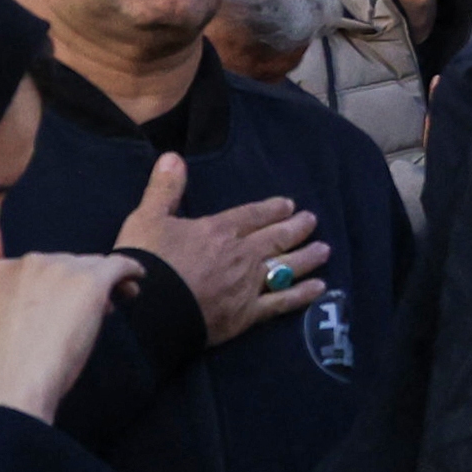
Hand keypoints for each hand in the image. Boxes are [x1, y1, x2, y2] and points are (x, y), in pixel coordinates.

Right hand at [0, 251, 138, 421]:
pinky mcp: (89, 280)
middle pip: (69, 263)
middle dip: (82, 283)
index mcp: (2, 271)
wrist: (16, 380)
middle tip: (99, 308)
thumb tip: (62, 303)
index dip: (59, 285)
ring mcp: (59, 268)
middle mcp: (30, 262)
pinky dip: (130, 269)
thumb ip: (23, 303)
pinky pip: (119, 265)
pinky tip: (137, 277)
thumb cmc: (9, 365)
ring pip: (93, 265)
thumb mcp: (4, 322)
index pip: (41, 268)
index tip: (67, 303)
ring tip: (120, 299)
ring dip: (105, 282)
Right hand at [115, 152, 325, 345]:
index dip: (272, 210)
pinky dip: (302, 295)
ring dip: (307, 257)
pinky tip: (319, 289)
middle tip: (313, 221)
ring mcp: (247, 285)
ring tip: (324, 250)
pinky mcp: (247, 314)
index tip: (290, 205)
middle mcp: (240, 255)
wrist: (148, 311)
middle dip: (296, 228)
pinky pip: (281, 303)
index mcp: (219, 231)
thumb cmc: (147, 262)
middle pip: (275, 238)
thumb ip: (165, 189)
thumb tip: (173, 156)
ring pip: (285, 267)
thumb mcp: (148, 218)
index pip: (253, 215)